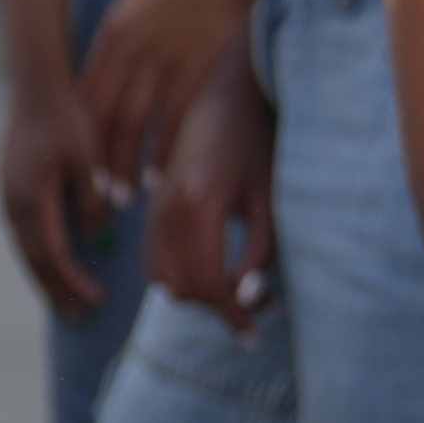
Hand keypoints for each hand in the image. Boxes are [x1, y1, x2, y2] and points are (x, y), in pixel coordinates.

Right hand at [0, 70, 122, 319]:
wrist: (36, 84)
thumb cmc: (66, 117)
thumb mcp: (86, 158)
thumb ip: (90, 199)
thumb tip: (94, 236)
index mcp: (31, 200)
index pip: (52, 256)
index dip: (73, 282)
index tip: (96, 300)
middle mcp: (13, 204)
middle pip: (33, 261)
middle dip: (56, 292)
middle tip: (77, 319)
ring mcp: (8, 196)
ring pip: (25, 249)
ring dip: (45, 277)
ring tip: (64, 300)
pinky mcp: (11, 187)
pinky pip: (24, 233)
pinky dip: (39, 255)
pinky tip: (53, 262)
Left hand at [72, 0, 252, 192]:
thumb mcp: (133, 7)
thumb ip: (117, 44)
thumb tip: (101, 79)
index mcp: (110, 35)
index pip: (83, 97)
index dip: (79, 135)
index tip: (77, 164)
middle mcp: (128, 51)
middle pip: (102, 118)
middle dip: (97, 160)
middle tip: (97, 194)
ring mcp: (160, 61)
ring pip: (132, 126)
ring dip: (126, 165)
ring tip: (125, 196)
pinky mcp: (193, 69)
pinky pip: (170, 122)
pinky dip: (161, 153)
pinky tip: (159, 175)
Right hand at [145, 44, 278, 322]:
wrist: (227, 89)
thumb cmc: (259, 140)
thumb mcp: (270, 196)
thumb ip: (261, 250)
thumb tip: (247, 298)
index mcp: (197, 204)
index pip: (206, 283)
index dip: (232, 315)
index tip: (255, 333)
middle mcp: (166, 208)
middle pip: (181, 287)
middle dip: (217, 307)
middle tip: (259, 310)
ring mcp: (154, 206)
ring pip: (163, 278)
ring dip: (198, 294)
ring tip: (239, 291)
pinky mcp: (153, 205)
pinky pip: (156, 258)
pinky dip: (181, 275)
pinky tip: (217, 270)